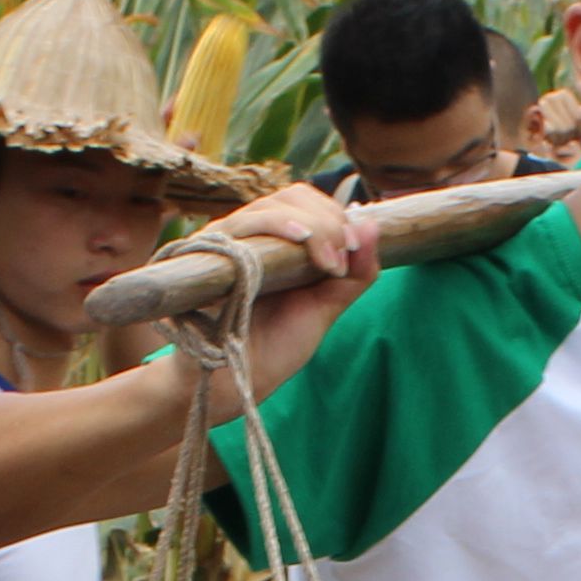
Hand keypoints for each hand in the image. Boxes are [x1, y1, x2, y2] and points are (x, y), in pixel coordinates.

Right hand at [198, 180, 381, 397]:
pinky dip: (276, 226)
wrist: (235, 382)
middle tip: (342, 256)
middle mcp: (251, 236)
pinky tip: (300, 240)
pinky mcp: (208, 254)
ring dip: (310, 226)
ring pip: (269, 207)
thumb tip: (373, 223)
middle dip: (326, 221)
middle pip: (290, 197)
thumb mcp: (325, 309)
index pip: (306, 202)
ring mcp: (227, 242)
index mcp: (278, 243)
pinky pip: (241, 225)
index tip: (353, 249)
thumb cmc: (275, 346)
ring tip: (328, 259)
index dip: (333, 215)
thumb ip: (355, 274)